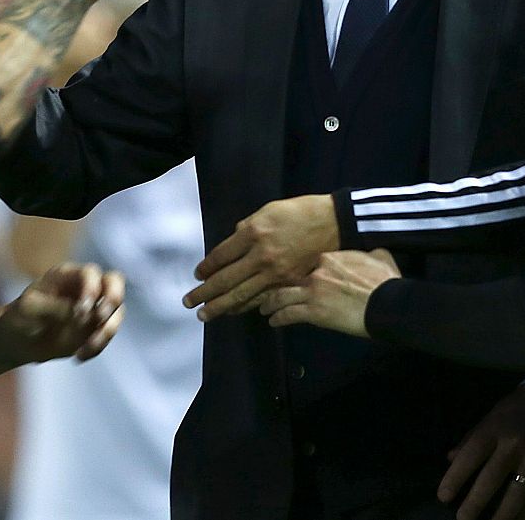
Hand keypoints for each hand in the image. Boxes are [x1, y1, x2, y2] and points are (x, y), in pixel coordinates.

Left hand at [0, 262, 125, 364]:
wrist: (17, 341)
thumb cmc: (20, 317)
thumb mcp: (29, 309)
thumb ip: (53, 307)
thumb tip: (80, 313)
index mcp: (67, 275)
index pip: (91, 272)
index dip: (92, 289)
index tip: (80, 311)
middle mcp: (85, 287)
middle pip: (114, 281)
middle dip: (113, 299)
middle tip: (99, 318)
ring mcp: (93, 307)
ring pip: (117, 311)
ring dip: (106, 331)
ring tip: (84, 349)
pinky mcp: (95, 328)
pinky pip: (106, 335)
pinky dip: (98, 347)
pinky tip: (79, 356)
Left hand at [184, 194, 339, 320]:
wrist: (335, 223)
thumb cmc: (301, 212)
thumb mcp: (269, 210)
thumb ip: (247, 228)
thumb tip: (232, 244)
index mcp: (254, 233)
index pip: (221, 256)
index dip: (207, 267)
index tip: (198, 275)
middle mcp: (262, 255)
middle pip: (226, 280)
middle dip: (205, 293)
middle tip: (189, 303)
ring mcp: (277, 273)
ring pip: (243, 295)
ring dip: (222, 306)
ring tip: (206, 314)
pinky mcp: (290, 283)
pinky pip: (263, 299)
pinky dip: (247, 306)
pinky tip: (235, 311)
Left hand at [260, 249, 399, 336]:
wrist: (387, 303)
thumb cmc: (386, 282)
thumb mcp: (380, 257)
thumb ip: (369, 254)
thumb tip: (372, 253)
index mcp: (329, 257)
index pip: (306, 261)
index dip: (296, 269)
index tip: (291, 273)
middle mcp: (316, 272)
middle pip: (287, 277)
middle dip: (273, 284)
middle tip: (265, 291)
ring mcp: (313, 292)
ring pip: (281, 296)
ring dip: (270, 303)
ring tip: (264, 308)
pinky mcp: (314, 312)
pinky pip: (288, 314)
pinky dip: (278, 319)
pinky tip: (273, 322)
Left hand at [439, 385, 524, 519]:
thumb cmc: (520, 408)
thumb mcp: (493, 415)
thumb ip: (472, 438)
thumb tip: (450, 460)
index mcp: (496, 428)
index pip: (471, 456)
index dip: (455, 478)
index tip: (443, 497)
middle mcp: (515, 445)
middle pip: (491, 480)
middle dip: (474, 504)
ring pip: (517, 496)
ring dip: (502, 517)